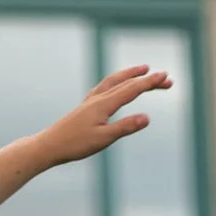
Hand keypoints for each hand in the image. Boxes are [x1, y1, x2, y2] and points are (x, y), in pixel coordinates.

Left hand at [39, 62, 173, 167]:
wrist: (49, 146)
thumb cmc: (75, 144)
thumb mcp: (103, 139)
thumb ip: (125, 127)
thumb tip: (147, 118)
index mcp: (104, 104)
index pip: (132, 89)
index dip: (150, 83)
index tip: (166, 77)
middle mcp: (98, 98)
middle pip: (127, 83)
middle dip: (147, 79)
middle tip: (166, 78)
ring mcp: (90, 101)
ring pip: (114, 81)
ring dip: (130, 74)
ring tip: (143, 69)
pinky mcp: (85, 107)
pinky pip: (104, 87)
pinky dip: (115, 81)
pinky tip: (115, 85)